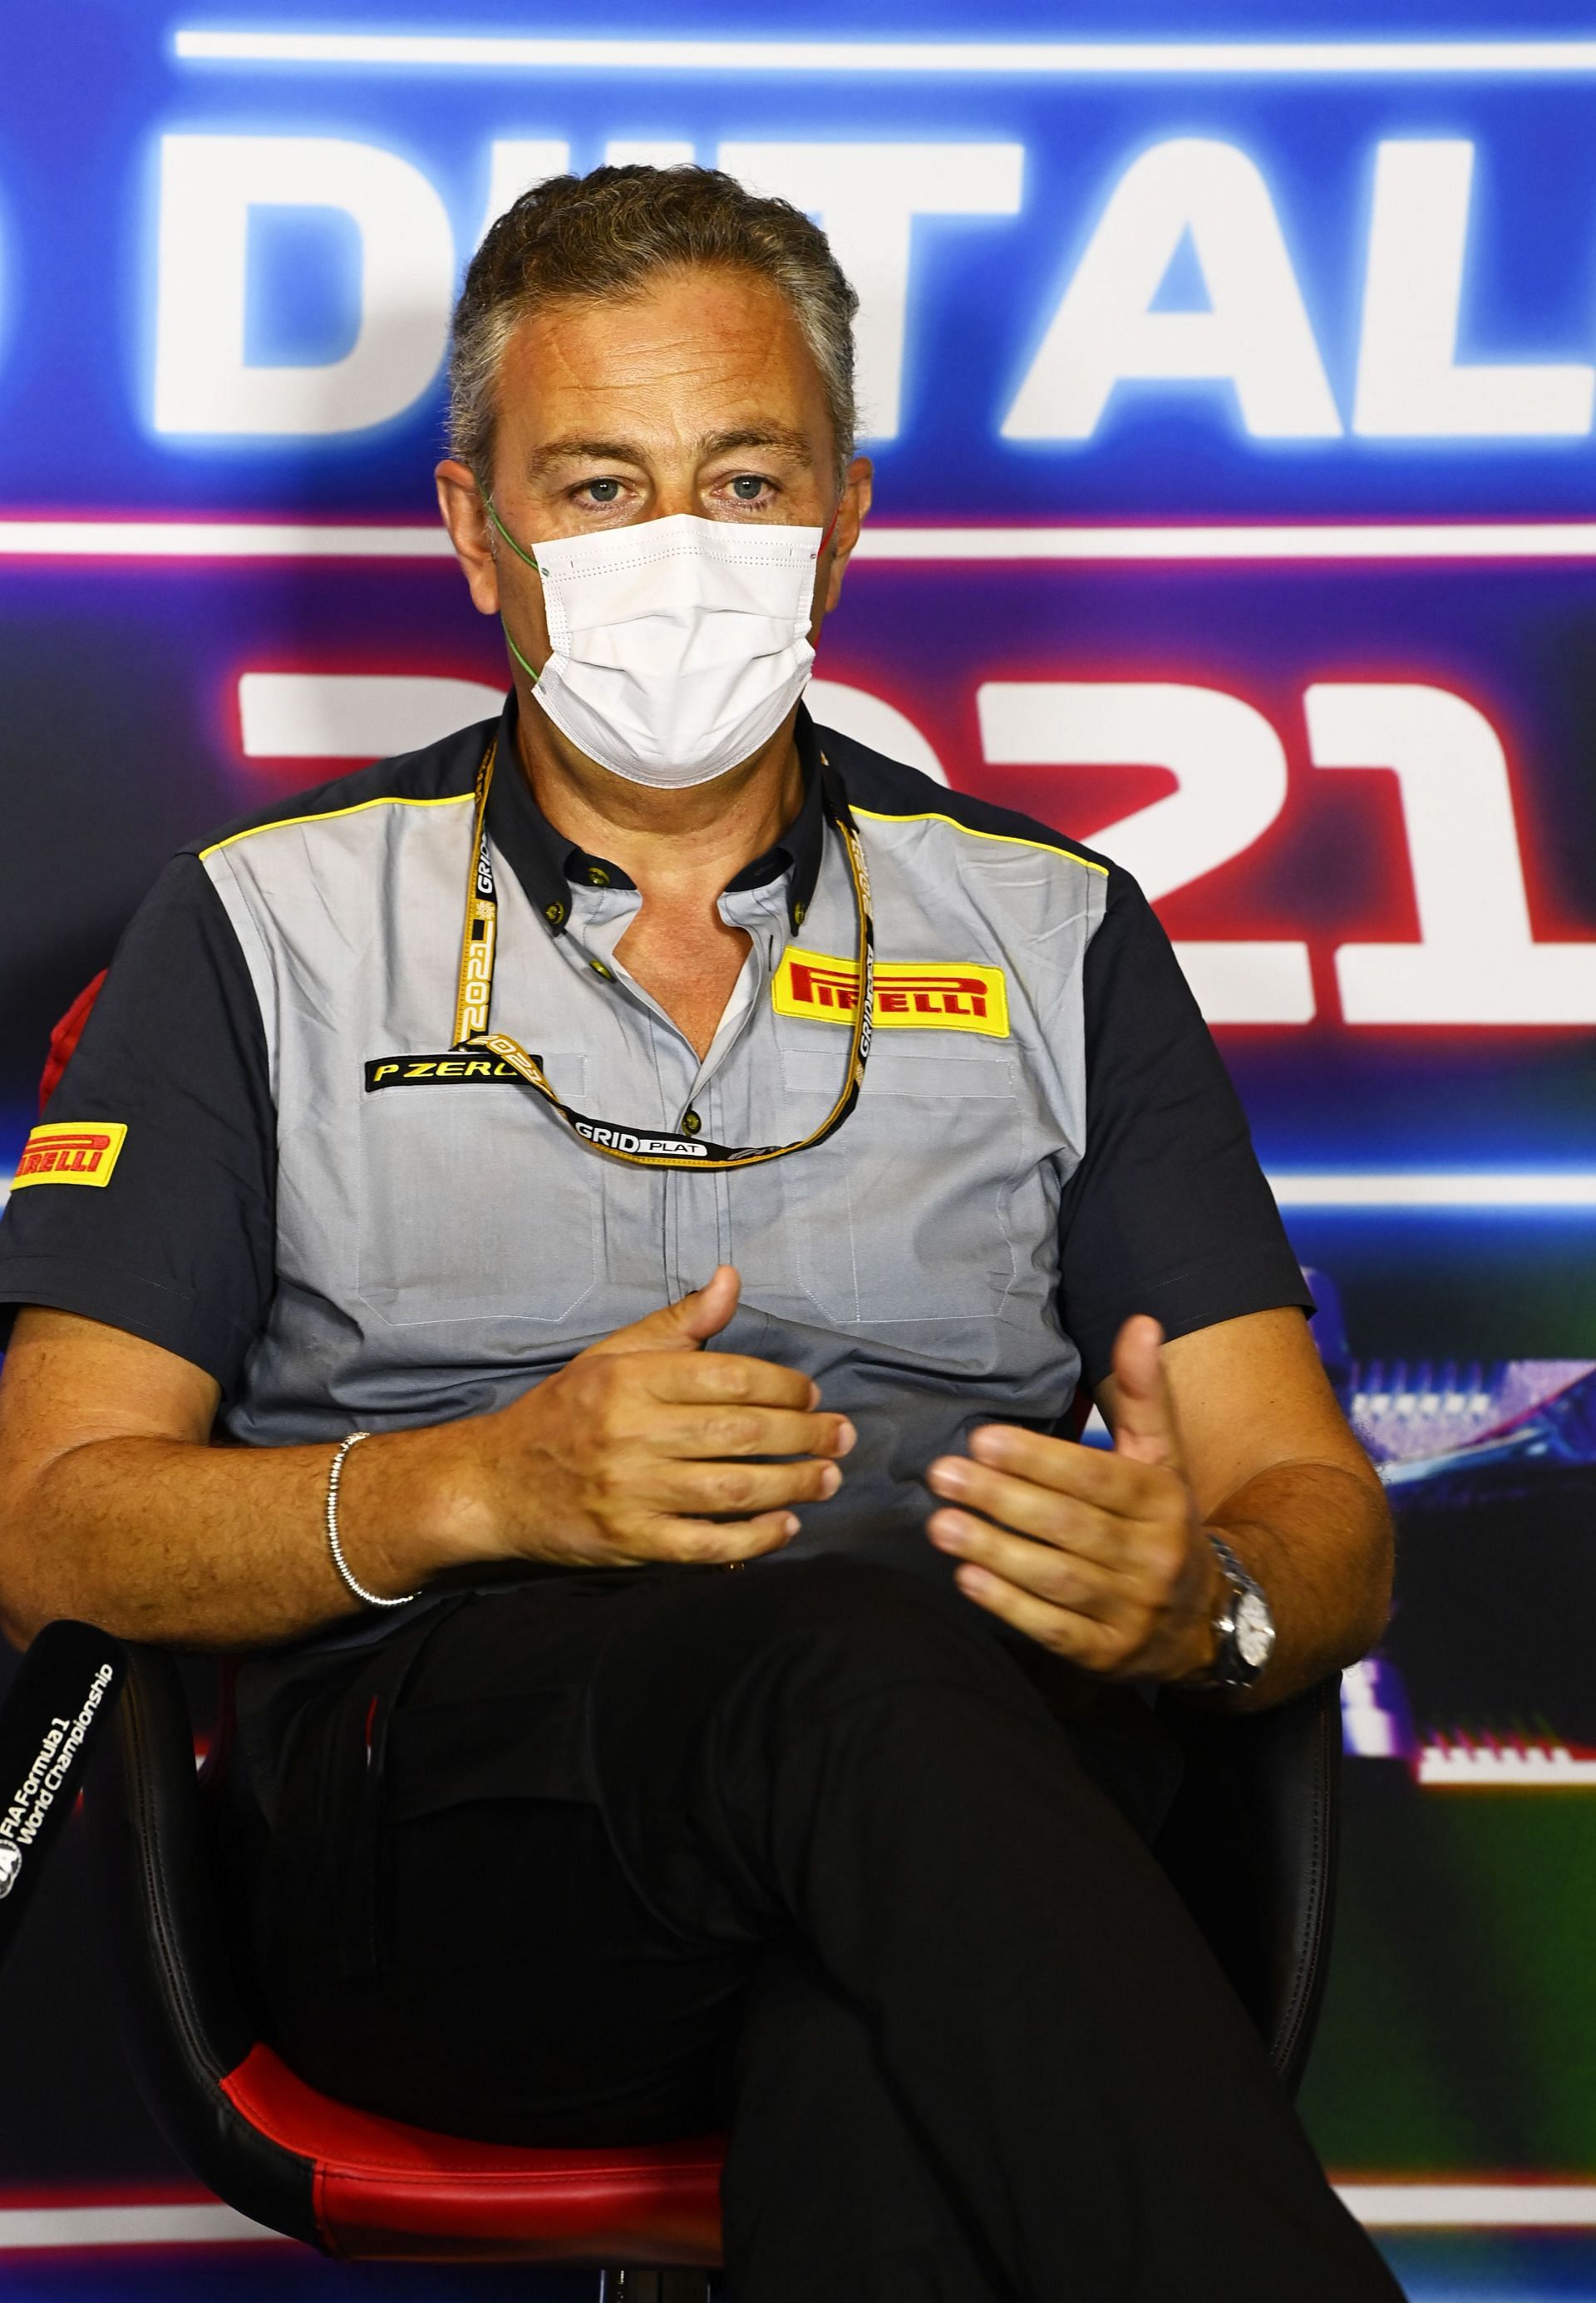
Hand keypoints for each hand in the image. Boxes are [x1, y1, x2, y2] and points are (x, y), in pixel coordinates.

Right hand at [479, 1266, 852, 1567]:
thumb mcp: (610, 1355)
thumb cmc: (563, 1412)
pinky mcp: (630, 1541)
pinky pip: (706, 1545)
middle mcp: (629, 1434)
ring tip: (828, 1478)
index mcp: (628, 1380)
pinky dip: (754, 1540)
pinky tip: (785, 1526)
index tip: (812, 1395)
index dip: (783, 1386)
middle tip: (842, 1436)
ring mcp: (629, 1492)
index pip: (727, 1377)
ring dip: (793, 1484)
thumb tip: (730, 1280)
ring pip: (732, 1490)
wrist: (495, 1484)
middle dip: (805, 1435)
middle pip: (740, 1432)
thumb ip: (677, 1324)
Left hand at [925, 1316, 1222, 1679]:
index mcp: (1163, 1501)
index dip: (1038, 1459)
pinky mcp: (1106, 1654)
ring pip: (1057, 1578)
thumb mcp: (1162, 1457)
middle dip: (1001, 1499)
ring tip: (941, 1524)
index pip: (1095, 1477)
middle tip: (943, 1475)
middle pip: (1069, 1526)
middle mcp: (1152, 1556)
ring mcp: (1131, 1610)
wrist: (1205, 1618)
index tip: (982, 1439)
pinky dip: (1008, 1605)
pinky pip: (1054, 1629)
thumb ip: (1143, 1392)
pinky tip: (967, 1579)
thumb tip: (1139, 1321)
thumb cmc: (1161, 1521)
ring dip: (995, 1550)